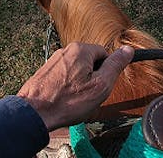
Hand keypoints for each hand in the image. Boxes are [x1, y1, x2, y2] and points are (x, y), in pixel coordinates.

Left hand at [17, 42, 133, 130]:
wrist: (34, 113)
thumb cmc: (68, 101)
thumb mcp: (100, 85)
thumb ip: (115, 65)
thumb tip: (128, 50)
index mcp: (81, 49)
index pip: (104, 54)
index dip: (105, 72)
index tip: (100, 85)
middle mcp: (66, 50)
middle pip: (90, 61)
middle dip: (92, 77)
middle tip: (87, 95)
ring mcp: (54, 60)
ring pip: (76, 69)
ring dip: (79, 82)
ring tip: (73, 99)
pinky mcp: (45, 71)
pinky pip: (64, 75)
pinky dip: (66, 86)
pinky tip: (63, 99)